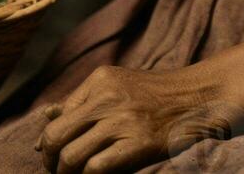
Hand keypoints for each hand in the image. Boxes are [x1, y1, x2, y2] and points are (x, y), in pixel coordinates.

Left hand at [36, 63, 243, 172]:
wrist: (197, 97)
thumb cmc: (154, 96)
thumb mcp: (116, 85)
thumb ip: (82, 100)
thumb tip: (46, 115)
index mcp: (99, 79)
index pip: (56, 117)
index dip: (48, 144)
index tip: (50, 158)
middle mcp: (106, 97)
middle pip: (56, 137)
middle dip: (50, 162)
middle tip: (57, 173)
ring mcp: (122, 120)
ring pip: (71, 156)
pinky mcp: (138, 143)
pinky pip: (96, 168)